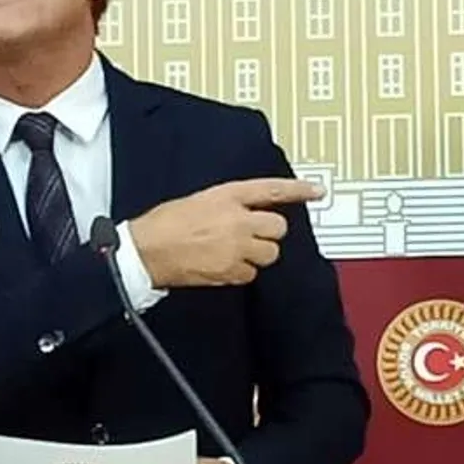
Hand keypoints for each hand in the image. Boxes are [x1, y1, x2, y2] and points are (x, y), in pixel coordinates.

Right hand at [129, 177, 322, 286]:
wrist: (145, 251)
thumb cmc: (165, 224)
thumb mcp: (200, 200)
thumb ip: (229, 204)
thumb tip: (250, 213)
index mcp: (228, 195)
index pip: (272, 190)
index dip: (299, 190)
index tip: (318, 191)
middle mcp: (237, 219)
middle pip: (279, 228)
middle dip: (268, 233)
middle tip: (251, 235)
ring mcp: (236, 246)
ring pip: (270, 254)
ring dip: (258, 254)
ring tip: (233, 251)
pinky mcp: (230, 271)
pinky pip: (252, 274)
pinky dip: (242, 272)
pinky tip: (223, 266)